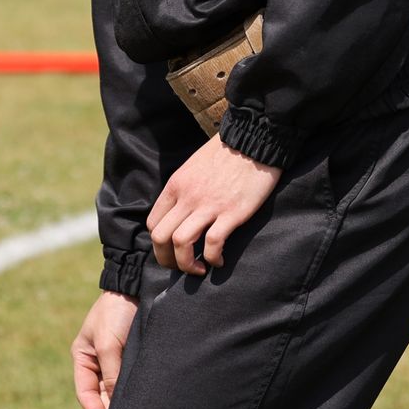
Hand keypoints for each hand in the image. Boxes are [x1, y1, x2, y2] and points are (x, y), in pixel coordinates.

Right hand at [71, 291, 137, 408]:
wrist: (136, 286)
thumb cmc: (115, 312)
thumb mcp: (108, 344)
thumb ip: (110, 374)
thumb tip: (115, 404)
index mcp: (83, 358)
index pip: (86, 394)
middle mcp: (97, 362)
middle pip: (102, 395)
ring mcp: (115, 359)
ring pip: (117, 388)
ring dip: (125, 402)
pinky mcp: (132, 355)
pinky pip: (131, 378)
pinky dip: (136, 390)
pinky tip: (145, 401)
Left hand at [146, 134, 281, 275]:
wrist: (254, 139)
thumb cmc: (227, 152)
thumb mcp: (193, 166)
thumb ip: (184, 188)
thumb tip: (181, 211)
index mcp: (176, 185)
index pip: (153, 223)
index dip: (159, 244)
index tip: (172, 251)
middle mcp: (187, 197)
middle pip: (160, 238)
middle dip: (167, 260)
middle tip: (182, 267)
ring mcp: (208, 205)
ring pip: (181, 244)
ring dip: (187, 265)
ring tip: (199, 269)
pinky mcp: (231, 213)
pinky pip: (213, 244)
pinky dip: (213, 259)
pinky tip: (220, 261)